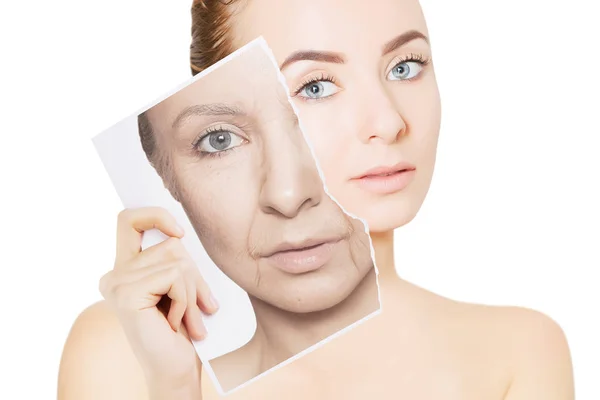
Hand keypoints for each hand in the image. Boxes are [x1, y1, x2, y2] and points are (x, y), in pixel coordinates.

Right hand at [99, 207, 218, 396]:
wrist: (175, 370)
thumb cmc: (182, 331)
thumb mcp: (181, 286)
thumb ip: (176, 260)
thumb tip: (181, 234)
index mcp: (126, 268)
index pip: (129, 220)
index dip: (155, 215)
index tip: (180, 232)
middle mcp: (115, 273)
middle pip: (170, 243)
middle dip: (195, 275)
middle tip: (199, 306)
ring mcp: (117, 283)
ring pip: (178, 260)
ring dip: (192, 292)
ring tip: (186, 319)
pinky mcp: (125, 293)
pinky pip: (175, 276)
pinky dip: (185, 300)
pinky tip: (174, 323)